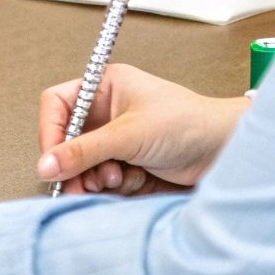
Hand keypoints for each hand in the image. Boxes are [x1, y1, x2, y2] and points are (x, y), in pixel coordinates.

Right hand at [37, 63, 248, 195]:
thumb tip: (47, 164)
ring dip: (96, 177)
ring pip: (84, 164)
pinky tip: (133, 180)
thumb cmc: (190, 124)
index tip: (52, 160)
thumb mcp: (130, 134)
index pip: (58, 105)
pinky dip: (114, 186)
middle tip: (80, 183)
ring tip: (117, 178)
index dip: (51, 132)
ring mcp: (118, 139)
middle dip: (75, 165)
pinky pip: (104, 179)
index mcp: (105, 88)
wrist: (228, 151)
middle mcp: (108, 112)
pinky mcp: (129, 163)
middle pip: (68, 141)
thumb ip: (84, 151)